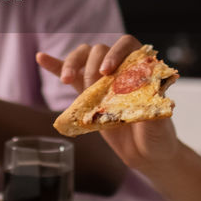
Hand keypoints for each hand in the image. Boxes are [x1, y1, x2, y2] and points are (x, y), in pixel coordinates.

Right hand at [35, 34, 181, 168]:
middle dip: (93, 65)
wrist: (147, 155)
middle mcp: (121, 70)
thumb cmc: (158, 137)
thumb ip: (153, 110)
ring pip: (84, 58)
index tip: (108, 71)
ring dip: (71, 63)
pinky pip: (70, 76)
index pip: (127, 45)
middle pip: (100, 50)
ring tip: (66, 80)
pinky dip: (56, 66)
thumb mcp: (160, 125)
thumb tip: (146, 93)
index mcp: (141, 69)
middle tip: (92, 86)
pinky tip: (41, 58)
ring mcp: (102, 81)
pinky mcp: (88, 95)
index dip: (116, 52)